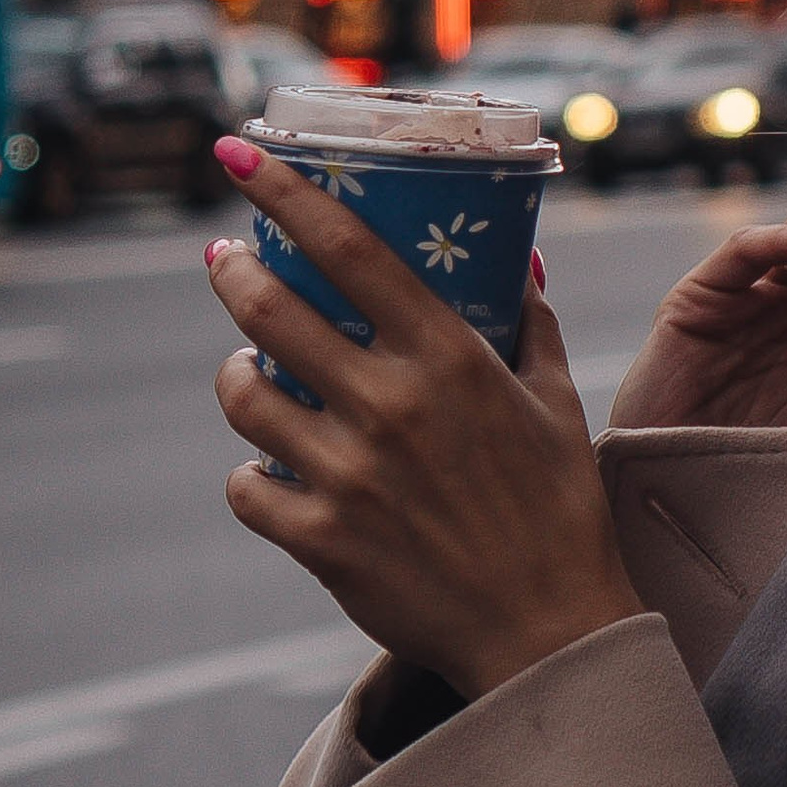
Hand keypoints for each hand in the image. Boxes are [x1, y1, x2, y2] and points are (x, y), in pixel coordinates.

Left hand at [206, 150, 636, 700]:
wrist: (548, 631)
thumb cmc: (559, 508)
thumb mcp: (557, 400)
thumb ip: (529, 324)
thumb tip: (517, 262)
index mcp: (448, 358)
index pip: (347, 248)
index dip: (282, 192)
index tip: (237, 155)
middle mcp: (389, 406)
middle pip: (269, 311)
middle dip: (233, 271)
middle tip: (227, 260)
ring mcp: (347, 475)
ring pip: (243, 398)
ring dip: (236, 374)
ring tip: (249, 369)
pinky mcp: (320, 540)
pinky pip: (247, 487)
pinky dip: (252, 474)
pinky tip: (270, 467)